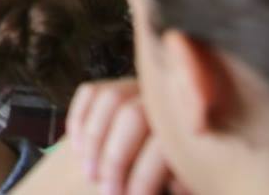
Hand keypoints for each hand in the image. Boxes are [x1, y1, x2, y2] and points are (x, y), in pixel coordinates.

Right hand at [69, 79, 186, 194]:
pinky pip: (90, 93)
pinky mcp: (118, 86)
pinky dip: (80, 120)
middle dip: (114, 158)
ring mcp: (142, 88)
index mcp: (190, 127)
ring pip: (109, 99)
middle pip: (132, 115)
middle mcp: (168, 98)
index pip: (162, 145)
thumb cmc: (178, 181)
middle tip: (106, 192)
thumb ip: (176, 180)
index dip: (143, 177)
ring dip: (93, 140)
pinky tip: (78, 151)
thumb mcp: (184, 183)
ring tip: (90, 175)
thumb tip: (168, 182)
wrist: (179, 168)